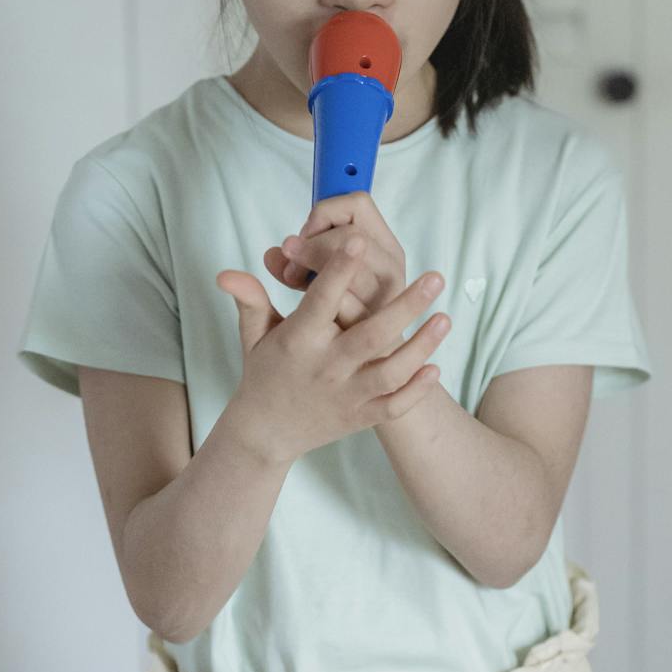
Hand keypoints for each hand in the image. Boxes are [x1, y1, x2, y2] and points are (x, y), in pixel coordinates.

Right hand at [216, 237, 450, 466]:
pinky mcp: (360, 418)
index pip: (321, 300)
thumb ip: (250, 300)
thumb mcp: (254, 336)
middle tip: (435, 276)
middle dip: (405, 306)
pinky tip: (436, 367)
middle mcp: (325, 368)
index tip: (361, 239)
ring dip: (420, 346)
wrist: (266, 433)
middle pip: (370, 335)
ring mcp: (346, 395)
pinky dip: (416, 391)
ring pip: (391, 372)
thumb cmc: (265, 372)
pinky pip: (394, 406)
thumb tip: (225, 273)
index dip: (339, 269)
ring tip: (445, 318)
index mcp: (299, 342)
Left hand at [261, 190, 421, 331]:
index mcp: (382, 244)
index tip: (301, 238)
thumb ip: (290, 264)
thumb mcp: (314, 282)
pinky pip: (348, 309)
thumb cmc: (338, 318)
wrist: (363, 371)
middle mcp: (391, 267)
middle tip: (290, 269)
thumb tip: (271, 256)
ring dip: (315, 273)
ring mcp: (389, 299)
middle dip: (312, 247)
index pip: (356, 204)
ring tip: (295, 284)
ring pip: (351, 271)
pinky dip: (325, 305)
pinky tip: (310, 313)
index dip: (323, 215)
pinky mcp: (383, 330)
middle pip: (351, 236)